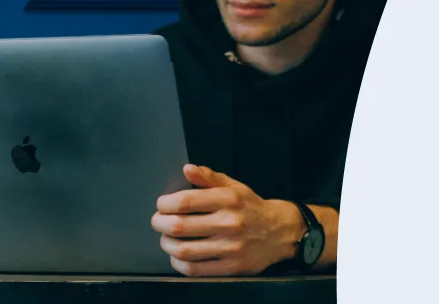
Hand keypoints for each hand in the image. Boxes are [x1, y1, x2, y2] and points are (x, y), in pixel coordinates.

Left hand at [151, 164, 304, 276]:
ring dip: (167, 245)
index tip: (161, 205)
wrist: (280, 232)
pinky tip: (178, 256)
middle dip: (160, 224)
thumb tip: (187, 169)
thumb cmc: (251, 207)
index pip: (185, 201)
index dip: (165, 204)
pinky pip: (196, 270)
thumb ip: (208, 177)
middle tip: (157, 221)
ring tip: (166, 239)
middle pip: (180, 226)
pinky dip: (180, 263)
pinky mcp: (232, 268)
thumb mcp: (233, 186)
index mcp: (227, 199)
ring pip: (185, 250)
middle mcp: (229, 223)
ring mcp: (230, 248)